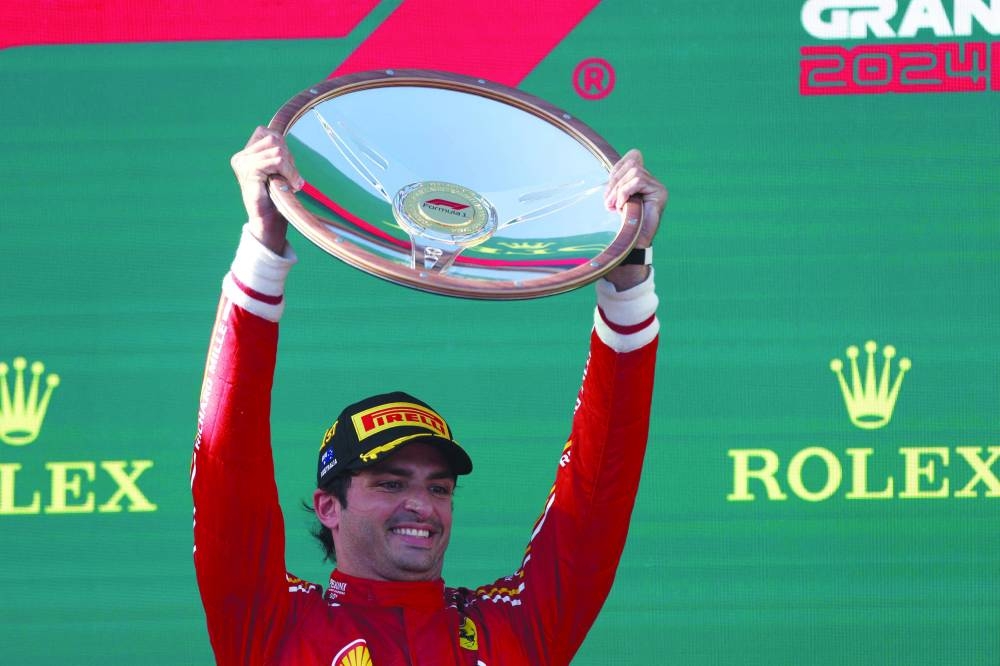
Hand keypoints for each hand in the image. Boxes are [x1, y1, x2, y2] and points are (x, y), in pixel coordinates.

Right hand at [230, 126, 304, 254]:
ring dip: (291, 167)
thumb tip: (281, 136)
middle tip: (291, 177)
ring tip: (291, 182)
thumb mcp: (277, 170)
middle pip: (274, 138)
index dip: (283, 147)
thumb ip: (276, 153)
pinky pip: (277, 160)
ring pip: (278, 149)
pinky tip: (292, 185)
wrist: (268, 221)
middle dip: (288, 157)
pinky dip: (290, 172)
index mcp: (245, 154)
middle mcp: (240, 157)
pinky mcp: (250, 171)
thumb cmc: (275, 198)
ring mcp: (243, 164)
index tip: (286, 167)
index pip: (267, 133)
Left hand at [603, 149, 667, 290]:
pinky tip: (621, 206)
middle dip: (614, 182)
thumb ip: (617, 183)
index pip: (633, 157)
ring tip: (613, 206)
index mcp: (643, 181)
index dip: (618, 167)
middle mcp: (653, 182)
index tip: (609, 185)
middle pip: (632, 165)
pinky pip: (638, 181)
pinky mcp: (660, 194)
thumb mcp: (616, 199)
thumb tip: (615, 168)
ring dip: (618, 189)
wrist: (632, 246)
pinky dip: (625, 192)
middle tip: (607, 203)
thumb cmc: (623, 225)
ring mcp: (658, 187)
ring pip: (634, 172)